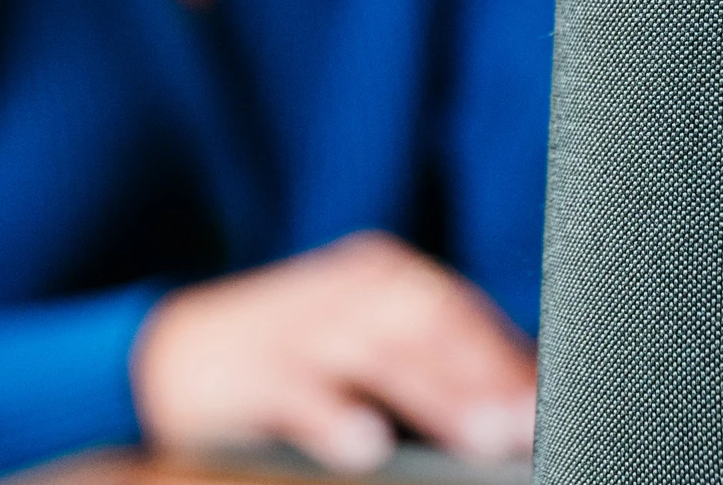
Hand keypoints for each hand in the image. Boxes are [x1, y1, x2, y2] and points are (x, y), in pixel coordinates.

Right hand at [131, 232, 537, 474]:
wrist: (168, 359)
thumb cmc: (293, 365)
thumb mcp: (362, 351)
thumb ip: (433, 374)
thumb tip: (516, 419)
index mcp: (381, 279)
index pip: (458, 308)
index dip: (509, 354)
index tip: (554, 405)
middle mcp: (346, 289)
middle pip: (427, 320)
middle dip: (485, 372)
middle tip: (529, 423)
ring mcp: (295, 325)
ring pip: (374, 349)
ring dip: (433, 394)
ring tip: (484, 439)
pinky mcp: (247, 368)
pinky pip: (295, 389)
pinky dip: (330, 414)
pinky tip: (365, 444)